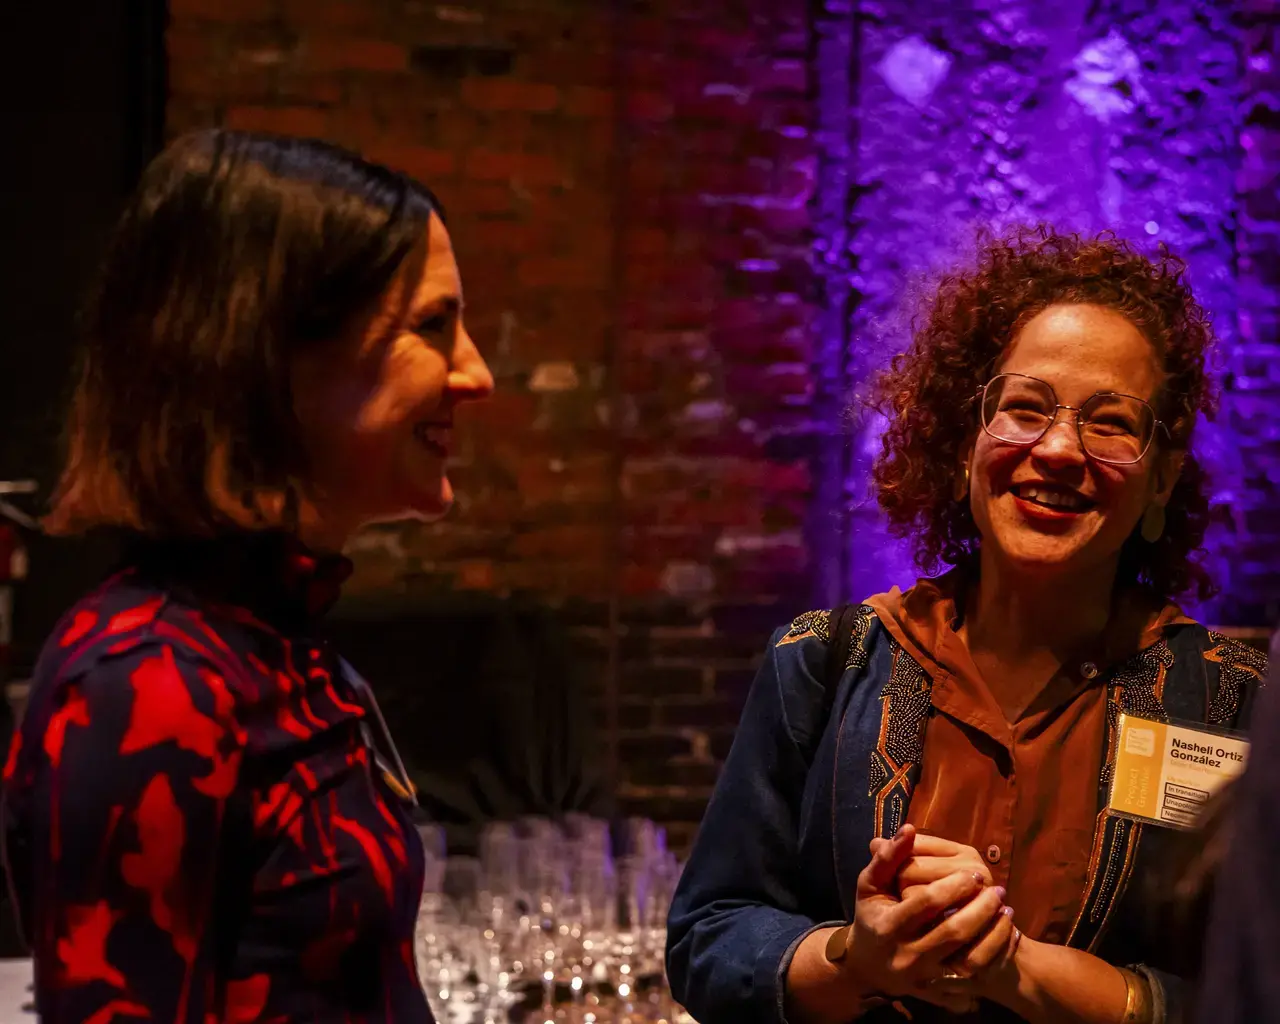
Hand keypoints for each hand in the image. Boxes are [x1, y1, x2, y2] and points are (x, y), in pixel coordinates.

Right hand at [843, 825, 1008, 1013]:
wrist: (866, 966)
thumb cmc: (872, 915)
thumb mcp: (870, 884)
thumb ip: (888, 857)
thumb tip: (908, 828)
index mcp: (888, 926)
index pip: (926, 902)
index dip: (954, 885)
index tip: (975, 871)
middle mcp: (905, 955)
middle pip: (952, 931)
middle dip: (980, 908)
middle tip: (996, 889)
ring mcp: (923, 977)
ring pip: (967, 957)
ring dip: (992, 932)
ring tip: (1005, 908)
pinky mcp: (936, 993)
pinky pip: (972, 977)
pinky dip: (992, 956)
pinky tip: (1004, 936)